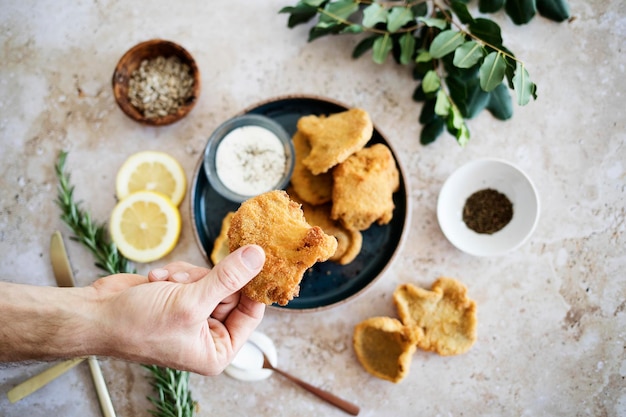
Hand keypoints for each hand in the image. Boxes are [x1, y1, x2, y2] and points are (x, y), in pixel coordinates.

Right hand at [91, 245, 265, 374]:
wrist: (95, 314)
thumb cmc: (135, 325)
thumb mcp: (189, 301)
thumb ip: (228, 278)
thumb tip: (257, 257)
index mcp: (216, 350)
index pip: (252, 312)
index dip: (252, 285)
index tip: (256, 257)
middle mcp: (208, 334)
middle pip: (232, 290)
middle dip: (208, 280)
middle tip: (186, 282)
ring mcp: (195, 313)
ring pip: (212, 278)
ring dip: (188, 275)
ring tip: (166, 284)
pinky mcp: (181, 296)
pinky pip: (194, 274)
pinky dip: (176, 273)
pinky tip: (156, 280)